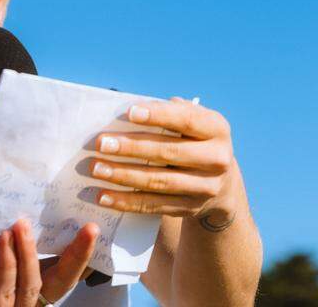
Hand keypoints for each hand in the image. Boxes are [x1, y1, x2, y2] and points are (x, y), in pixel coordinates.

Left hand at [0, 219, 98, 306]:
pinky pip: (5, 293)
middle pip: (57, 285)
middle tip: (86, 228)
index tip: (91, 225)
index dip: (76, 253)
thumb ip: (3, 232)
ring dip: (30, 254)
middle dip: (74, 257)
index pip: (57, 270)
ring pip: (34, 289)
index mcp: (20, 280)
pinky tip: (3, 241)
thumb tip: (31, 203)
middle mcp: (17, 298)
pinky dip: (6, 265)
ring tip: (21, 224)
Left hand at [90, 97, 239, 229]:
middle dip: (131, 147)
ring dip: (123, 175)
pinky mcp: (190, 208)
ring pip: (159, 181)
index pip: (187, 120)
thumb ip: (167, 111)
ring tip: (96, 168)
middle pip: (169, 152)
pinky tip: (103, 196)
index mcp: (217, 129)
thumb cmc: (191, 139)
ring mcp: (206, 187)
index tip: (129, 113)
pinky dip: (126, 201)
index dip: (158, 115)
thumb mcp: (190, 121)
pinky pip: (154, 205)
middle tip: (100, 144)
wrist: (221, 182)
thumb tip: (127, 109)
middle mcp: (217, 158)